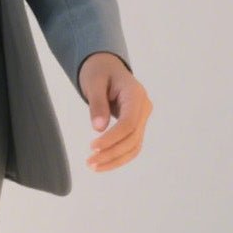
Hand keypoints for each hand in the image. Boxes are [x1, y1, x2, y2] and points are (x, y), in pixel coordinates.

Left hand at [78, 52, 151, 173]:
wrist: (106, 67)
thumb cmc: (99, 71)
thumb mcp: (93, 82)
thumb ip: (97, 104)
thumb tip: (99, 129)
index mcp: (136, 94)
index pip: (128, 123)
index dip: (112, 138)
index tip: (93, 147)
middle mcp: (143, 107)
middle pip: (132, 137)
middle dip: (112, 153)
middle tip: (89, 162)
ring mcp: (142, 117)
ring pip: (134, 146)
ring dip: (115, 159)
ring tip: (93, 166)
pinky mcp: (137, 126)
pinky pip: (131, 145)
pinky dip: (118, 157)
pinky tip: (102, 164)